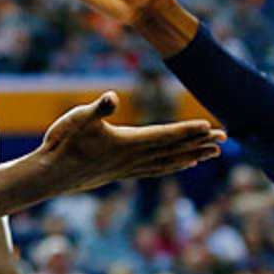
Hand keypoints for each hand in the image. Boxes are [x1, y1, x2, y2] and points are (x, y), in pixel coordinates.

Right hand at [38, 91, 223, 193]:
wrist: (48, 176)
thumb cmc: (61, 144)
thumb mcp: (76, 120)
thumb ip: (97, 109)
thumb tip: (112, 96)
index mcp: (127, 142)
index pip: (165, 136)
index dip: (188, 131)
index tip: (210, 127)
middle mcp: (133, 158)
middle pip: (173, 149)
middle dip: (200, 143)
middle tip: (225, 139)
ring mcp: (129, 168)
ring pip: (169, 161)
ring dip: (193, 155)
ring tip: (214, 152)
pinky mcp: (123, 173)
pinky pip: (157, 169)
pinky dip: (175, 165)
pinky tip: (185, 163)